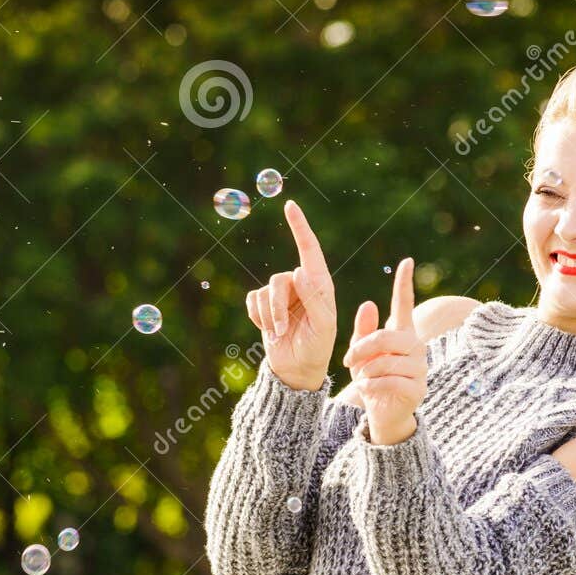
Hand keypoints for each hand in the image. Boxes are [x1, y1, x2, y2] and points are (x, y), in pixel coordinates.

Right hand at [244, 200, 338, 390]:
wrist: (297, 369)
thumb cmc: (317, 347)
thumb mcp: (323, 326)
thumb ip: (314, 297)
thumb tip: (298, 270)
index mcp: (320, 284)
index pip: (309, 249)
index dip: (299, 226)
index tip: (290, 205)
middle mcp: (300, 284)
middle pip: (279, 279)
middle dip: (277, 306)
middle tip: (282, 329)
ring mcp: (281, 294)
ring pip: (264, 291)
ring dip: (269, 316)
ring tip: (278, 332)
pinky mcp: (264, 305)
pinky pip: (252, 300)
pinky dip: (257, 317)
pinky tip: (268, 329)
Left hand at [341, 257, 426, 443]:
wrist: (383, 414)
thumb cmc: (372, 379)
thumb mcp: (362, 355)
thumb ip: (363, 332)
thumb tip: (368, 304)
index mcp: (402, 334)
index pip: (404, 305)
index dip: (404, 284)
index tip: (406, 261)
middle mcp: (416, 347)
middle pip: (387, 337)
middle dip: (362, 348)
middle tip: (348, 360)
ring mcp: (419, 368)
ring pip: (386, 361)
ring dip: (365, 371)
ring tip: (360, 378)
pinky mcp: (417, 389)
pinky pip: (389, 381)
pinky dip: (370, 385)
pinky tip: (364, 389)